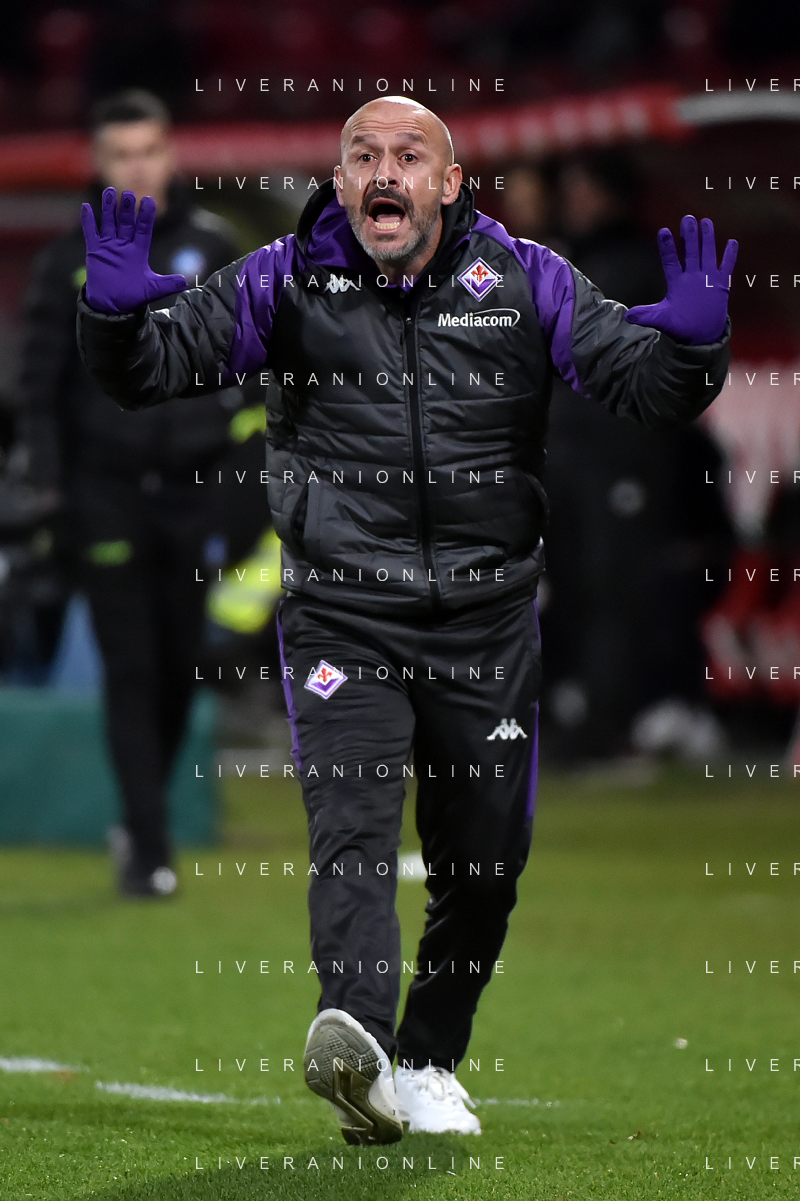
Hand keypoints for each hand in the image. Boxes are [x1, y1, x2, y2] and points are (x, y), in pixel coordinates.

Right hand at [80, 186, 187, 313]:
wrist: (112, 306)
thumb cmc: (133, 296)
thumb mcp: (152, 289)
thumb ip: (168, 284)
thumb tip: (186, 282)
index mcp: (139, 251)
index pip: (143, 229)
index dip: (146, 216)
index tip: (149, 201)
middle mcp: (124, 245)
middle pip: (126, 223)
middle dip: (127, 209)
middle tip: (129, 193)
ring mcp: (109, 246)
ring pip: (109, 223)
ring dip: (109, 208)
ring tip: (110, 192)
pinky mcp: (95, 251)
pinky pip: (91, 233)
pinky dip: (89, 221)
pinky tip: (87, 207)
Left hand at [624, 215, 737, 345]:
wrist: (699, 336)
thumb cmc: (680, 326)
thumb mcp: (661, 320)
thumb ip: (646, 315)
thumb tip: (627, 316)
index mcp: (677, 282)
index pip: (671, 261)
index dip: (667, 247)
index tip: (663, 231)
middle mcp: (692, 277)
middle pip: (691, 252)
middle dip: (689, 236)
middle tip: (687, 218)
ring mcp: (707, 279)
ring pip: (708, 254)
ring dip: (707, 239)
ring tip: (706, 222)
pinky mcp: (720, 285)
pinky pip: (726, 267)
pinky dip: (729, 256)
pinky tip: (732, 242)